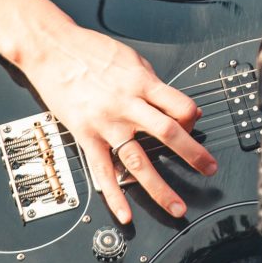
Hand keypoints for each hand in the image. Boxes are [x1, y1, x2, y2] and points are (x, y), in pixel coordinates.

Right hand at [22, 22, 216, 223]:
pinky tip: (125, 214)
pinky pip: (102, 171)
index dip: (193, 119)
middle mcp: (127, 105)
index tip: (194, 126)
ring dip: (160, 188)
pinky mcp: (85, 135)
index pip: (181, 106)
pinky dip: (114, 196)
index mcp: (142, 83)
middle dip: (193, 155)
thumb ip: (156, 84)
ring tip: (176, 207)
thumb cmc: (90, 50)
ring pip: (138, 161)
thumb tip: (180, 105)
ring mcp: (105, 123)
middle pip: (168, 134)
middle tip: (209, 170)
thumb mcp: (132, 59)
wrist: (52, 48)